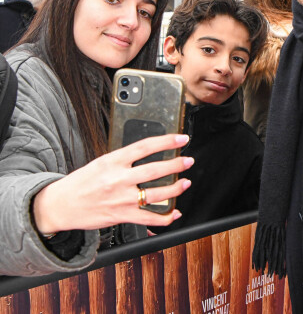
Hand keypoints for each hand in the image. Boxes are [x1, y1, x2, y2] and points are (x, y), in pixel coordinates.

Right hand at [33, 134, 192, 234]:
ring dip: (175, 189)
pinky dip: (165, 217)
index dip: (166, 141)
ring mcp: (121, 199)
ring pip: (155, 194)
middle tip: (188, 161)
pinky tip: (174, 213)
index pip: (145, 147)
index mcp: (113, 161)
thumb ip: (125, 158)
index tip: (181, 138)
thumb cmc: (82, 181)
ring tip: (185, 182)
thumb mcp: (102, 161)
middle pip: (154, 170)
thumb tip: (150, 151)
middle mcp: (118, 179)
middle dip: (176, 165)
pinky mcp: (121, 216)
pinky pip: (148, 218)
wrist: (61, 205)